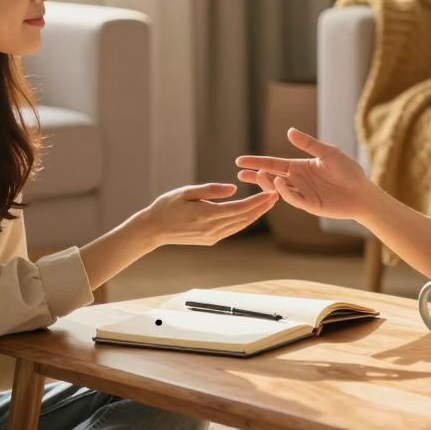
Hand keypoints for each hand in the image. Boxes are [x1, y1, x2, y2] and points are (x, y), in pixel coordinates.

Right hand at [135, 183, 277, 247]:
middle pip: (244, 218)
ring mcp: (212, 236)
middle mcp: (212, 229)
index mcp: (207, 215)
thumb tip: (234, 189)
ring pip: (240, 225)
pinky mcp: (210, 240)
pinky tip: (251, 213)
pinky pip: (232, 229)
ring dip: (256, 214)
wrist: (154, 229)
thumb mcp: (186, 192)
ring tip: (268, 203)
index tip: (271, 192)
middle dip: (262, 207)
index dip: (257, 201)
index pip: (239, 208)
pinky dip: (244, 220)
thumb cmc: (167, 206)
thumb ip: (211, 190)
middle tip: (276, 195)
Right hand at [235, 128, 374, 220]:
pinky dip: (283, 191)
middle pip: (271, 177)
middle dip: (255, 174)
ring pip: (278, 189)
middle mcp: (297, 180)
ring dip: (267, 182)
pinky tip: (277, 183)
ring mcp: (302, 193)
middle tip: (240, 172)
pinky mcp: (309, 205)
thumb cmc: (348, 171)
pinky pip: (292, 198)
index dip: (257, 162)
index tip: (240, 161)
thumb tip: (289, 131)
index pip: (273, 164)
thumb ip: (308, 144)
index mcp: (299, 167)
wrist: (362, 192)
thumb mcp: (328, 152)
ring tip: (258, 174)